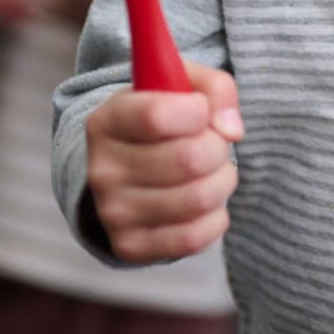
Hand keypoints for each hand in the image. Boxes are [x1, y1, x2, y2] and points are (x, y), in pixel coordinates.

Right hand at [85, 64, 242, 262]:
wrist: (127, 173)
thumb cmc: (164, 122)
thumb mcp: (182, 86)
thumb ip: (214, 88)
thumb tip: (231, 130)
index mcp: (107, 120)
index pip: (156, 115)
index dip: (197, 110)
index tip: (201, 110)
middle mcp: (102, 169)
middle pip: (190, 159)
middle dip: (217, 147)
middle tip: (212, 143)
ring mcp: (113, 212)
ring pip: (199, 198)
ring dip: (222, 180)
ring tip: (211, 171)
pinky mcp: (130, 246)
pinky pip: (195, 237)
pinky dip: (215, 216)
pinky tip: (204, 201)